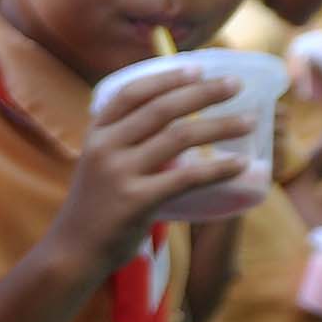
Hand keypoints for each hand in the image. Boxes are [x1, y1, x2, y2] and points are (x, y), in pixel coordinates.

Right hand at [52, 66, 252, 270]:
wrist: (72, 252)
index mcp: (96, 135)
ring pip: (180, 137)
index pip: (133, 93)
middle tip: (236, 85)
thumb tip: (173, 122)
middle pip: (163, 108)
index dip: (167, 77)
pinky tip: (241, 164)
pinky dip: (219, 168)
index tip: (199, 68)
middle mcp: (105, 148)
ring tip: (250, 121)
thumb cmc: (95, 208)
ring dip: (221, 126)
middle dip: (204, 92)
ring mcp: (119, 174)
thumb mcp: (99, 165)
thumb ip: (126, 143)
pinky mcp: (136, 201)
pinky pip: (187, 177)